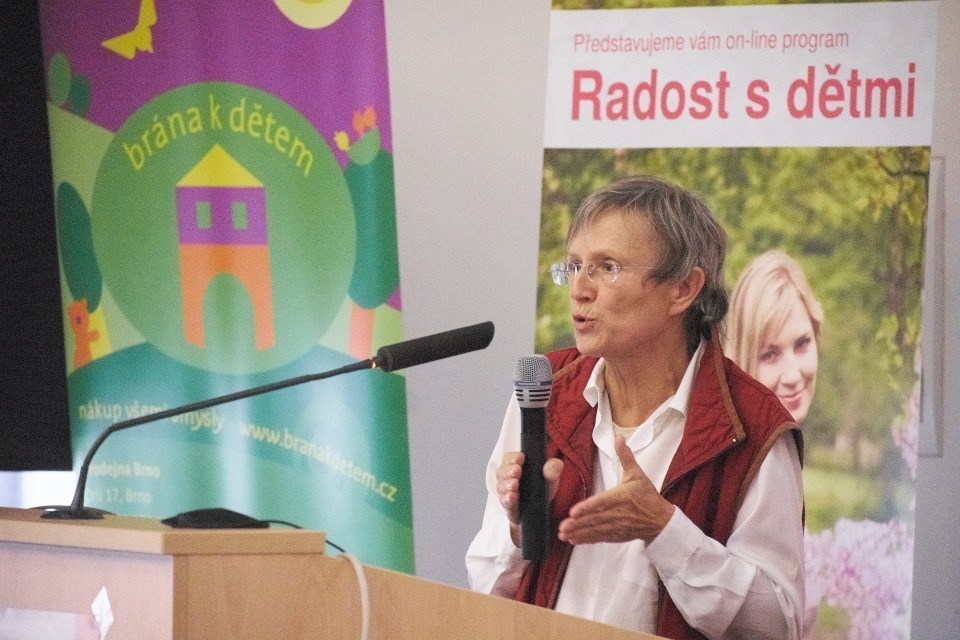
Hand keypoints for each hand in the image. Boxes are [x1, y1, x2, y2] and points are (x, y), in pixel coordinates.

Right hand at [496, 452, 563, 544]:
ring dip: (507, 484)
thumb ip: (553, 469)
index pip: (509, 458)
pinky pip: (504, 501)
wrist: (541, 509)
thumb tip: (555, 464)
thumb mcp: (550, 477)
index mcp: (516, 465)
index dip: (513, 457)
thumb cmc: (542, 488)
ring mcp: (506, 492)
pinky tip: (512, 496)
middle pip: (502, 471)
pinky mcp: (508, 505)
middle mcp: (508, 477)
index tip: (520, 457)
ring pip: (501, 486)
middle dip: (509, 471)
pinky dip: (507, 498)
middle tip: (517, 470)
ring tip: (514, 484)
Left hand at [557, 435, 673, 544]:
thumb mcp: (637, 474)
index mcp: (622, 497)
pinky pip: (600, 538)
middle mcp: (618, 513)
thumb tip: (619, 437)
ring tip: (564, 535)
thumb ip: (626, 457)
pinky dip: (587, 540)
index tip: (574, 512)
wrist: (661, 521)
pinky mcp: (616, 536)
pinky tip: (574, 540)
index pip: (603, 502)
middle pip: (596, 519)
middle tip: (563, 527)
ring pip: (596, 530)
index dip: (588, 507)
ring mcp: (617, 526)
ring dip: (579, 533)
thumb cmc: (647, 496)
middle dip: (578, 524)